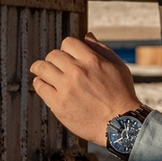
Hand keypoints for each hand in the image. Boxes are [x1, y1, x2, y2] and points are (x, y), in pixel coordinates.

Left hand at [29, 34, 144, 144]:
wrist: (120, 124)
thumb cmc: (122, 95)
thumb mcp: (118, 67)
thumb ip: (101, 49)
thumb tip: (87, 35)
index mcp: (91, 60)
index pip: (68, 43)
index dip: (67, 48)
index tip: (67, 56)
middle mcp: (77, 71)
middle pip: (53, 55)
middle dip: (54, 59)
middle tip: (55, 66)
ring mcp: (66, 88)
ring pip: (42, 68)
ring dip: (40, 69)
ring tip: (40, 72)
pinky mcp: (58, 104)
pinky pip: (40, 87)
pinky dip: (39, 84)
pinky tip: (44, 85)